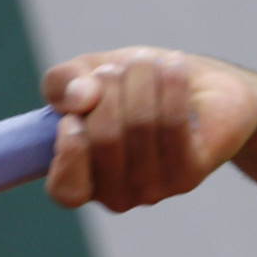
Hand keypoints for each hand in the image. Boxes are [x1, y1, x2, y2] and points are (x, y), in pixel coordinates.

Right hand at [41, 48, 256, 212]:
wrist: (194, 86)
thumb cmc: (131, 87)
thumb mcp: (86, 75)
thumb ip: (61, 83)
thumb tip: (77, 98)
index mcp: (82, 180)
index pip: (66, 191)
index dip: (68, 152)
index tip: (73, 115)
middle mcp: (116, 195)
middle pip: (104, 140)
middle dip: (109, 88)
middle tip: (115, 67)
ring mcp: (154, 190)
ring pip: (140, 125)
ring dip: (141, 79)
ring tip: (145, 61)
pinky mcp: (189, 174)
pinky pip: (173, 124)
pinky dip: (171, 85)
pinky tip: (173, 65)